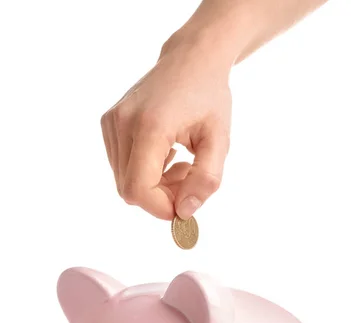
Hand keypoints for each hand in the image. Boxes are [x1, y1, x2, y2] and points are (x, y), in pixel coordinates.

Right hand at [100, 37, 231, 219]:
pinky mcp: (108, 124)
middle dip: (160, 198)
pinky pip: (122, 168)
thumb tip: (184, 212)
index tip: (185, 206)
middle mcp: (122, 123)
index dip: (161, 207)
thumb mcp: (219, 141)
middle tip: (188, 180)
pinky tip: (165, 156)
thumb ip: (206, 180)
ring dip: (154, 186)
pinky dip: (145, 173)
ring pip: (125, 182)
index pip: (139, 189)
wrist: (191, 60)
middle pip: (130, 190)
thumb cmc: (208, 98)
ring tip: (180, 164)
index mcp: (150, 125)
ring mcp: (111, 123)